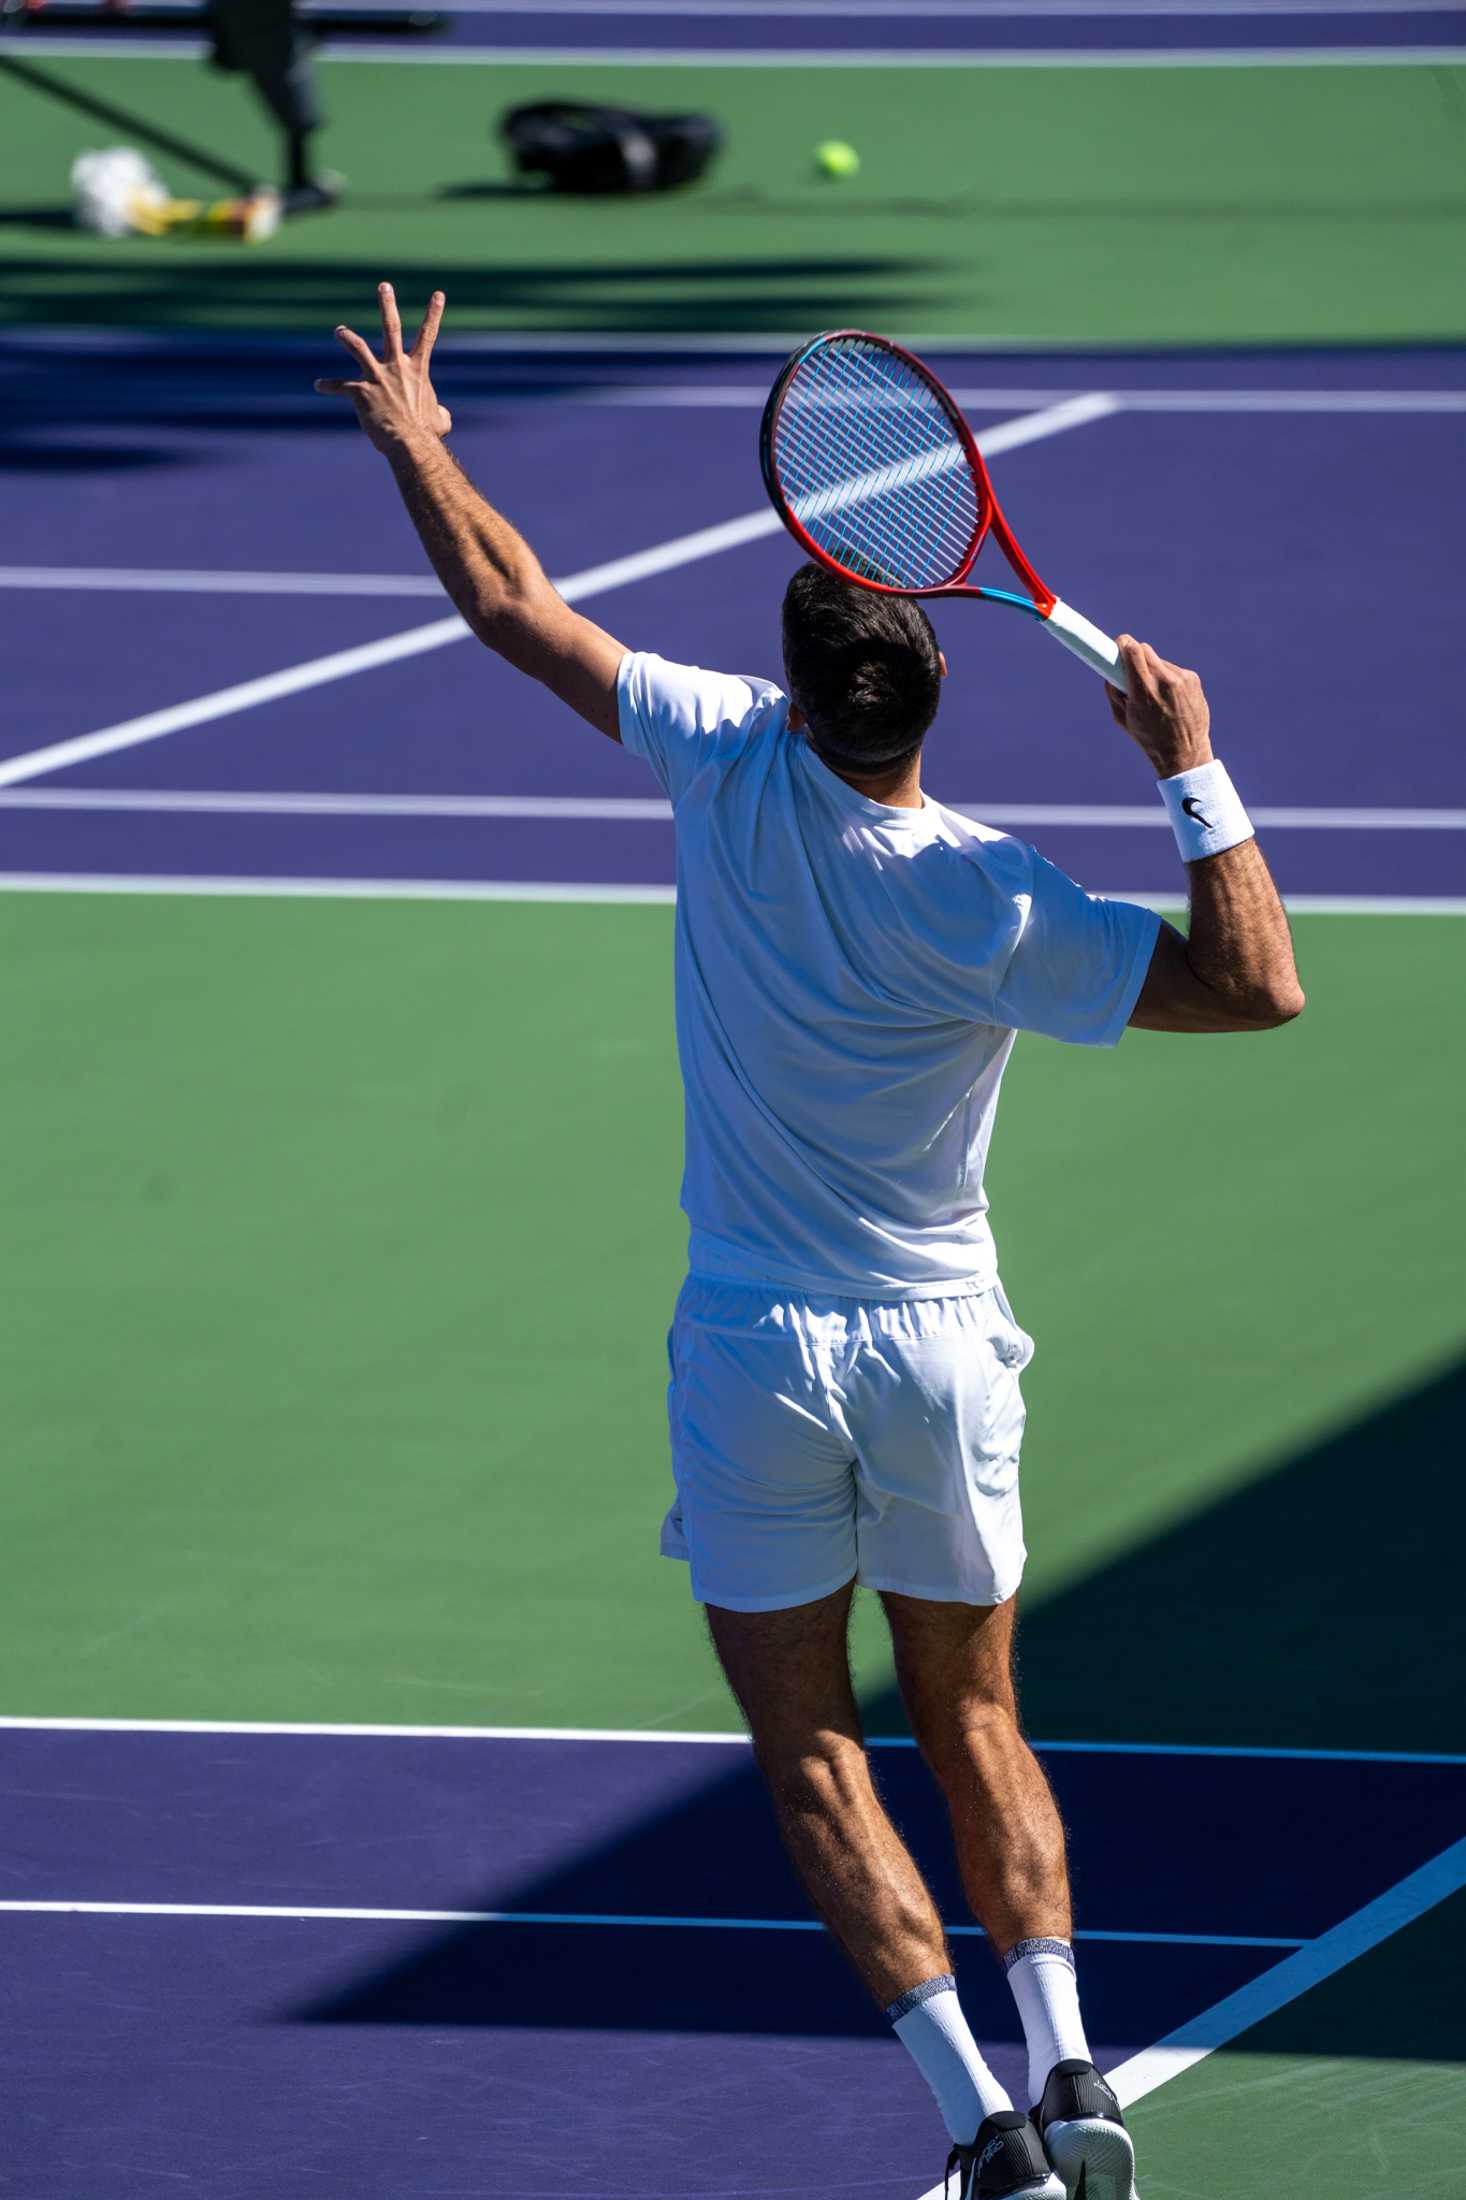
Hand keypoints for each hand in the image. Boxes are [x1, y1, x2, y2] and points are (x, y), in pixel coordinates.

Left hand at [315, 282, 452, 455]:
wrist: (410, 443)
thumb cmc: (427, 435)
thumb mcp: (441, 421)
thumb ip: (439, 412)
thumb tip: (441, 416)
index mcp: (418, 370)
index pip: (429, 336)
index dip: (435, 313)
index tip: (438, 294)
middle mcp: (397, 366)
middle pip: (392, 327)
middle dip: (388, 304)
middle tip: (384, 285)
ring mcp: (377, 376)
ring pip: (358, 346)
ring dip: (347, 336)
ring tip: (340, 331)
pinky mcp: (360, 391)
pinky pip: (340, 386)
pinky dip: (329, 386)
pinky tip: (320, 385)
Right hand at [1105, 635, 1212, 777]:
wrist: (1184, 752)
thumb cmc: (1149, 738)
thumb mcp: (1122, 719)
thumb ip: (1113, 693)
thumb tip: (1110, 672)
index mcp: (1143, 690)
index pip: (1132, 650)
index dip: (1123, 644)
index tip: (1119, 644)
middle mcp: (1164, 680)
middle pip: (1145, 649)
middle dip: (1136, 657)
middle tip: (1133, 671)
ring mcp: (1181, 678)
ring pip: (1159, 661)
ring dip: (1153, 671)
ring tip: (1156, 696)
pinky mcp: (1193, 678)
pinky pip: (1174, 670)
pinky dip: (1168, 679)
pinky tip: (1170, 698)